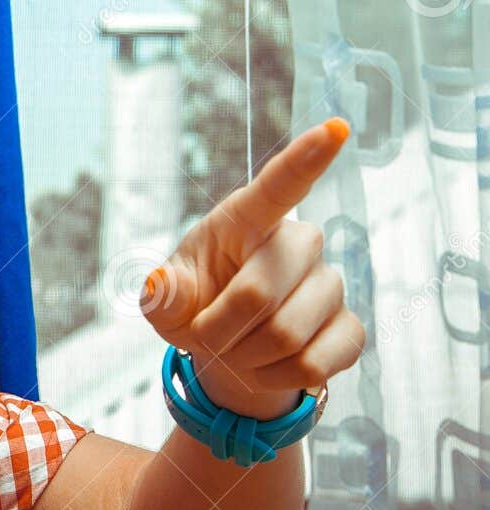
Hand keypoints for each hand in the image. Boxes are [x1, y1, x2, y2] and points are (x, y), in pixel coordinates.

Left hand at [138, 118, 365, 422]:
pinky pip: (316, 365)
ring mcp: (329, 284)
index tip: (336, 129)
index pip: (279, 185)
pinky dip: (277, 380)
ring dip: (246, 360)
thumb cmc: (195, 306)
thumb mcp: (166, 299)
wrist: (227, 351)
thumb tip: (158, 286)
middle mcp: (297, 244)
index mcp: (246, 221)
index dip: (307, 158)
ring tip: (237, 352)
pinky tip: (269, 369)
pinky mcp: (350, 328)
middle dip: (219, 332)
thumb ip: (162, 293)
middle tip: (205, 339)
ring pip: (287, 337)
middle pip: (259, 294)